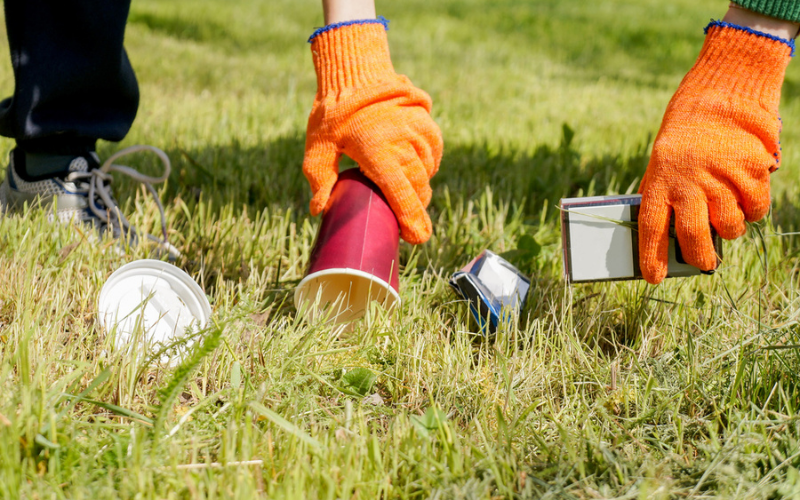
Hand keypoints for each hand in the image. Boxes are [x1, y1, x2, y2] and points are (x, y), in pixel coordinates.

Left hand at [303, 20, 442, 243]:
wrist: (357, 72)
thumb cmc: (333, 113)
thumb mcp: (318, 147)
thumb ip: (320, 179)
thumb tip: (318, 210)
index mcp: (378, 151)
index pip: (401, 194)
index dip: (412, 220)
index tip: (418, 239)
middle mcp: (404, 142)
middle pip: (418, 189)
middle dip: (414, 210)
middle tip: (404, 224)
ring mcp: (419, 132)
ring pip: (427, 174)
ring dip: (418, 189)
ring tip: (404, 196)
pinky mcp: (428, 125)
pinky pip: (433, 157)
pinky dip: (425, 169)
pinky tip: (413, 173)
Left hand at [638, 21, 791, 283]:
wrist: (722, 90)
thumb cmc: (687, 134)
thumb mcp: (665, 161)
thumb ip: (670, 195)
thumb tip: (679, 237)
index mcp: (659, 179)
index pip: (651, 227)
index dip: (651, 256)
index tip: (653, 278)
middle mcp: (688, 181)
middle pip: (692, 235)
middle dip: (699, 256)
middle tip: (705, 264)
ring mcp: (720, 177)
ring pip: (729, 226)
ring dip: (730, 230)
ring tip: (727, 220)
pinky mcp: (750, 170)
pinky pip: (756, 208)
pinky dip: (754, 211)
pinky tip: (748, 199)